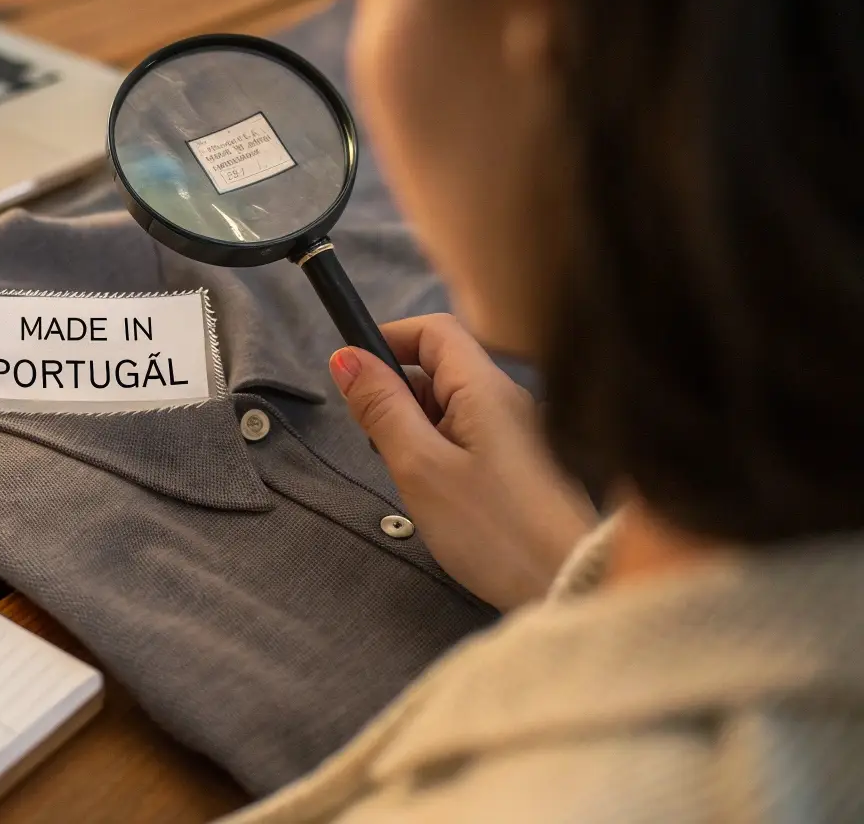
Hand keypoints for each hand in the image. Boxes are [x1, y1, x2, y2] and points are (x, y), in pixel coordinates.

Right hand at [330, 314, 597, 610]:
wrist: (571, 586)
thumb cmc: (494, 530)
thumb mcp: (420, 467)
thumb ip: (382, 408)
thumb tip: (346, 358)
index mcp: (485, 387)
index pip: (433, 330)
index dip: (387, 339)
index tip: (352, 374)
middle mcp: (505, 399)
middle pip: (439, 366)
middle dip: (396, 391)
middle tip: (377, 441)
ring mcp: (517, 432)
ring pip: (450, 404)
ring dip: (415, 425)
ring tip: (408, 474)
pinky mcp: (520, 464)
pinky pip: (468, 435)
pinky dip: (438, 450)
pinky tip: (435, 491)